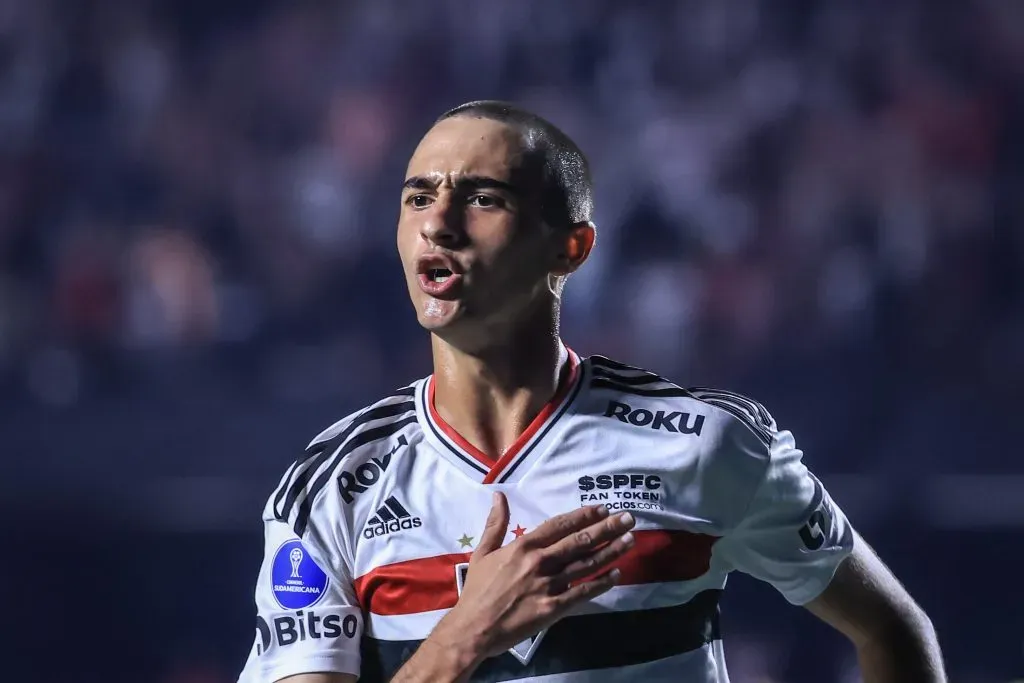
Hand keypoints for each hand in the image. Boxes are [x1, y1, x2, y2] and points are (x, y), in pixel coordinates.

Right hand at [431, 492, 635, 660]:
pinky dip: (601, 583)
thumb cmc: (477, 591)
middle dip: (607, 528)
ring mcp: (549, 585)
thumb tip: (500, 496)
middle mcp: (540, 561)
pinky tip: (617, 575)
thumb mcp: (483, 552)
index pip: (559, 525)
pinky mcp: (554, 607)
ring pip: (586, 564)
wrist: (474, 628)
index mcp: (524, 546)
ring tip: (630, 541)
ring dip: (610, 551)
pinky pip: (583, 592)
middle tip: (628, 519)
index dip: (583, 515)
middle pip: (580, 541)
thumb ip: (496, 524)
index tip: (602, 508)